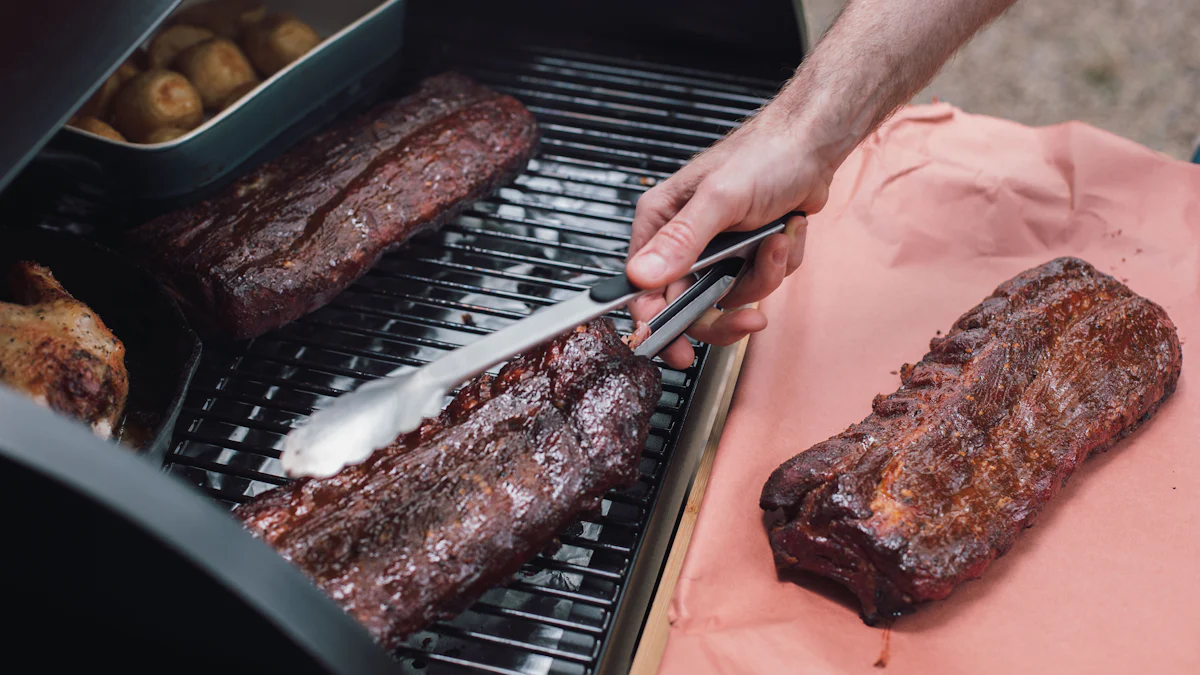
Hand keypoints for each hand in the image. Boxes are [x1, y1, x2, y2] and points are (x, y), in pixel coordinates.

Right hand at [625, 111, 832, 368]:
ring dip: (763, 274)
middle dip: (727, 311)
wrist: (812, 145)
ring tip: (777, 241)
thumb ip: (681, 241)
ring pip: (731, 296)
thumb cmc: (763, 155)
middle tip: (749, 321)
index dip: (657, 322)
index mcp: (661, 222)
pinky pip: (759, 282)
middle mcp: (683, 240)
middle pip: (688, 305)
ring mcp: (716, 250)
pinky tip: (786, 231)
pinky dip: (779, 262)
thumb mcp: (719, 200)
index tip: (675, 348)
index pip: (643, 287)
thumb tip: (641, 276)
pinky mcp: (745, 253)